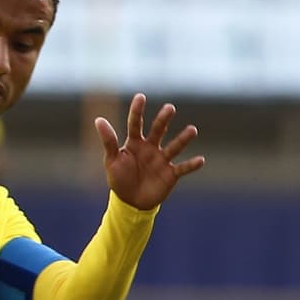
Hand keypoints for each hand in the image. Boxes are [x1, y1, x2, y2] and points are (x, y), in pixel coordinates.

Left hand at [95, 94, 203, 209]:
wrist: (130, 202)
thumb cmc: (119, 179)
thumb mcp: (111, 160)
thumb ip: (109, 141)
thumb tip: (99, 119)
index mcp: (135, 142)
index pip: (135, 123)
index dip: (137, 111)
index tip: (140, 97)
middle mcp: (151, 147)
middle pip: (158, 130)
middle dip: (163, 119)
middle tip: (169, 108)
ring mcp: (162, 160)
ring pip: (174, 146)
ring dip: (183, 139)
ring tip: (192, 130)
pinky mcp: (170, 174)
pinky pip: (183, 168)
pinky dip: (191, 165)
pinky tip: (201, 160)